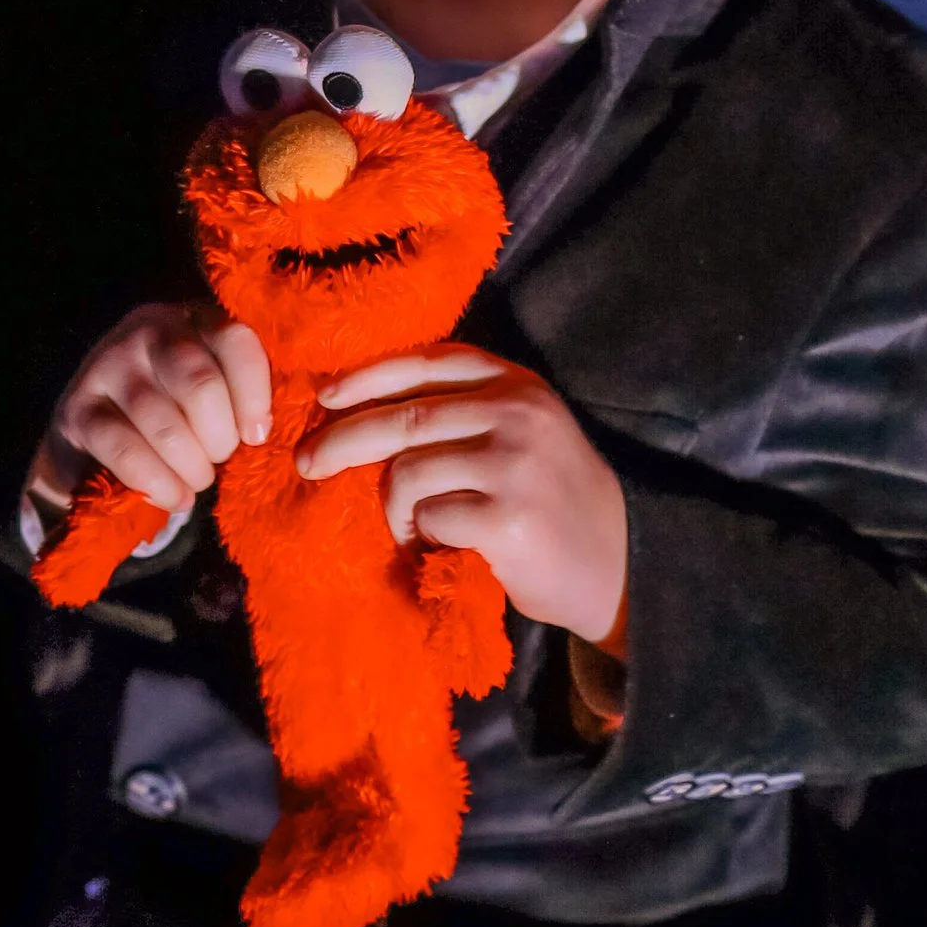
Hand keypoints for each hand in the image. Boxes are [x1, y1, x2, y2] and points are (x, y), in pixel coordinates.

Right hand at [30, 304, 273, 523]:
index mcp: (195, 319)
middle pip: (200, 385)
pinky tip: (172, 497)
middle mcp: (148, 330)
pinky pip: (127, 451)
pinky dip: (158, 483)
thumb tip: (261, 432)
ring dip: (191, 468)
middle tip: (219, 460)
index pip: (234, 339)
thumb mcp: (214, 388)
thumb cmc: (178, 410)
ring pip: (165, 425)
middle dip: (220, 439)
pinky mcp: (79, 409)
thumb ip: (241, 394)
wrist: (97, 431)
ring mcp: (108, 365)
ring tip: (197, 482)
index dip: (253, 394)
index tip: (257, 436)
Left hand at [300, 346, 629, 644]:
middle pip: (403, 418)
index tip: (324, 397)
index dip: (367, 378)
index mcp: (515, 383)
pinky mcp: (509, 517)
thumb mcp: (520, 432)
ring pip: (409, 471)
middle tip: (307, 464)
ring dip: (392, 509)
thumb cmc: (552, 501)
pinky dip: (422, 537)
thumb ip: (462, 412)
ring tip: (410, 531)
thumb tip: (358, 413)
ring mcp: (515, 463)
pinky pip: (430, 518)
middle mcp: (517, 412)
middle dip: (342, 441)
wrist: (619, 564)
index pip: (425, 362)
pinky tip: (440, 548)